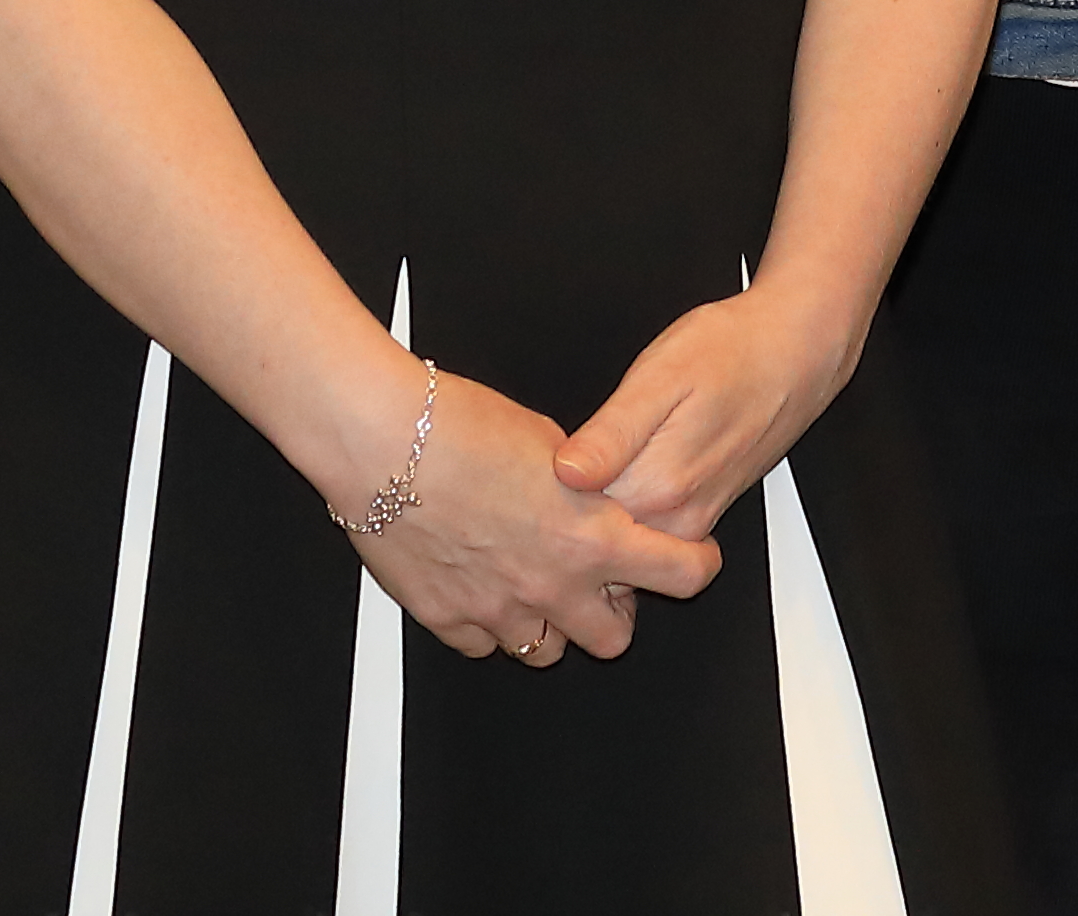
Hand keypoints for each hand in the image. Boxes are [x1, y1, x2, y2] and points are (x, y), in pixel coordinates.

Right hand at [332, 369, 723, 666]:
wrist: (382, 441)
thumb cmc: (460, 426)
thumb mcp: (550, 441)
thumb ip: (583, 483)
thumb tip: (590, 492)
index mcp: (592, 537)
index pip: (683, 576)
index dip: (694, 565)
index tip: (690, 556)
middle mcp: (552, 586)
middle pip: (613, 640)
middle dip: (613, 612)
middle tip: (599, 583)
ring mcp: (497, 611)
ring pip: (545, 652)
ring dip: (549, 623)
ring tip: (533, 581)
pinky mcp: (446, 619)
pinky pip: (484, 645)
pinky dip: (489, 623)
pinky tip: (480, 583)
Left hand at [553, 277, 871, 543]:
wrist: (797, 349)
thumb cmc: (732, 350)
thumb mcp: (661, 375)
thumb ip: (611, 434)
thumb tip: (566, 473)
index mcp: (656, 486)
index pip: (571, 523)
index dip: (535, 499)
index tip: (517, 476)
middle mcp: (676, 517)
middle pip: (594, 543)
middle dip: (557, 519)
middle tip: (535, 476)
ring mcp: (692, 519)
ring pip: (621, 542)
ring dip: (589, 519)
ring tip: (570, 474)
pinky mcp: (702, 510)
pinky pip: (647, 529)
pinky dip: (621, 512)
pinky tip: (609, 474)